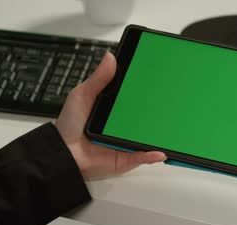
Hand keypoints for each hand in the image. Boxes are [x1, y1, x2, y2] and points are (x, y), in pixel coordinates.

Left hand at [55, 52, 165, 179]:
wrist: (64, 153)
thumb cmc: (70, 125)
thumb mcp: (82, 95)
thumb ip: (98, 79)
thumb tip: (111, 56)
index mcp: (114, 107)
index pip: (134, 95)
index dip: (146, 87)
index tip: (158, 76)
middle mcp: (123, 124)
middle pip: (145, 114)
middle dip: (158, 108)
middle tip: (170, 99)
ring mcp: (126, 141)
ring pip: (147, 135)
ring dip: (159, 132)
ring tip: (172, 124)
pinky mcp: (126, 157)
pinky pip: (143, 155)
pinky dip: (153, 154)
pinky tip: (160, 151)